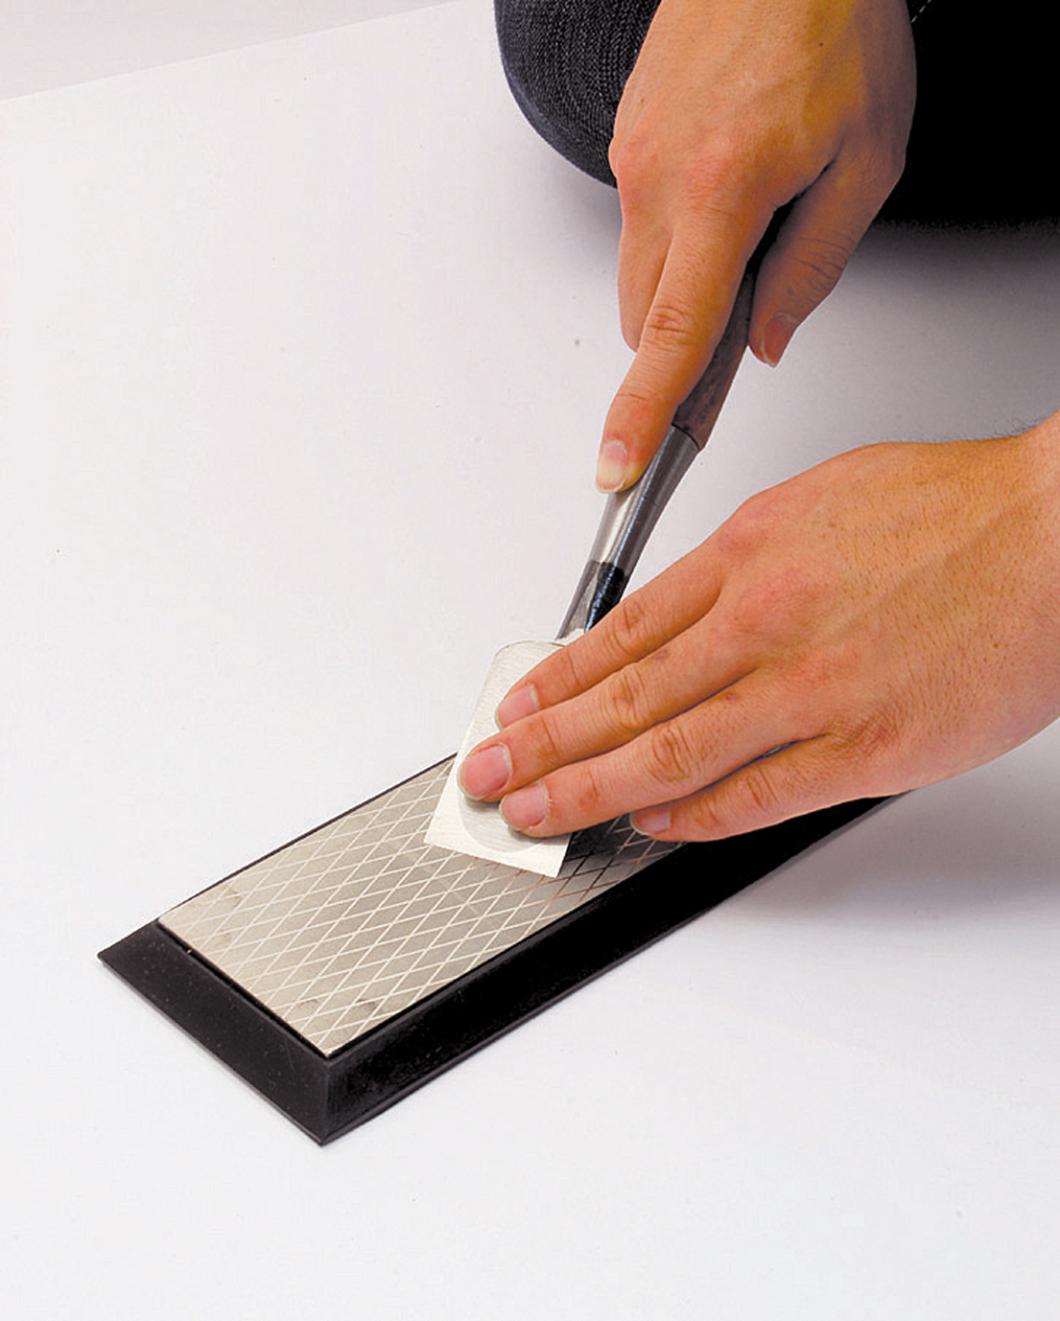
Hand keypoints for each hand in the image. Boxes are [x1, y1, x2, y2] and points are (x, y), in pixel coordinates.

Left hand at [458, 421, 1059, 840]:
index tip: (518, 705)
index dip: (559, 678)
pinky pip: (757, 794)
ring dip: (591, 788)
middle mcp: (765, 623)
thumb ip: (741, 563)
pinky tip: (650, 825)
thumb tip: (679, 613)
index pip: (623, 632)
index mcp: (749, 555)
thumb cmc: (950, 512)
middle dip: (544, 742)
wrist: (1053, 537)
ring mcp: (812, 691)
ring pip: (672, 750)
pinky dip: (694, 815)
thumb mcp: (817, 502)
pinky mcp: (866, 749)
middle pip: (626, 697)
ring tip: (538, 811)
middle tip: (491, 772)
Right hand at [596, 0, 915, 491]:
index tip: (617, 466)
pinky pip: (640, 220)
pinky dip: (678, 230)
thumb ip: (814, 268)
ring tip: (755, 207)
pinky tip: (729, 174)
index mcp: (720, 191)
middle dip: (685, 339)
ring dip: (685, 279)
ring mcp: (631, 155)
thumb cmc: (835, 26)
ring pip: (639, 272)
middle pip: (645, 318)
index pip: (671, 336)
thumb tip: (763, 342)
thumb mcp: (868, 159)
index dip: (643, 412)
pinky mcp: (625, 137)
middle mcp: (657, 178)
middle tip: (750, 300)